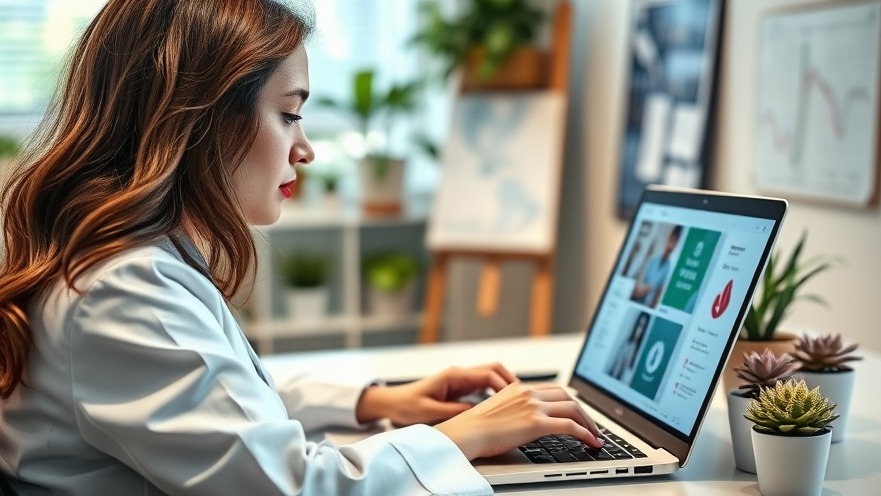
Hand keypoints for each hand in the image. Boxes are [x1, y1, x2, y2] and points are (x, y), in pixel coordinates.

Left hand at [356, 363, 515, 425]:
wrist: (391, 403)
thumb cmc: (407, 407)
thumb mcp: (431, 413)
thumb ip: (455, 412)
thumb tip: (480, 413)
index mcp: (454, 376)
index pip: (488, 374)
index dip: (505, 386)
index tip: (516, 399)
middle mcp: (459, 374)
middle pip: (494, 370)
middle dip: (510, 382)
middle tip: (524, 398)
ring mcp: (459, 380)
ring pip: (490, 377)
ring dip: (504, 387)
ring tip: (518, 403)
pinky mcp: (458, 389)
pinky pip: (483, 386)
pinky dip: (495, 393)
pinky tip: (502, 407)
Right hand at [433, 382, 602, 460]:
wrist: (465, 433)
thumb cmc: (475, 427)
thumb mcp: (498, 410)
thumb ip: (515, 409)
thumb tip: (525, 420)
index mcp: (519, 388)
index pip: (554, 390)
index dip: (570, 402)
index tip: (577, 414)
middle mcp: (528, 393)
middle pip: (567, 397)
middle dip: (583, 412)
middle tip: (591, 426)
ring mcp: (533, 406)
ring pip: (573, 409)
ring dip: (588, 423)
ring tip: (594, 436)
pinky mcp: (535, 422)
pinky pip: (570, 426)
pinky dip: (585, 433)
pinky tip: (590, 442)